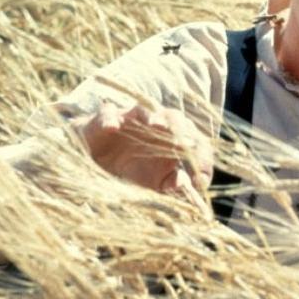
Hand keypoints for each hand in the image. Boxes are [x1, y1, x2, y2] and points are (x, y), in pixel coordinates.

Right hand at [75, 101, 213, 202]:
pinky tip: (112, 127)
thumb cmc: (133, 166)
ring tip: (158, 125)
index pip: (195, 140)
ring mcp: (130, 119)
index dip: (201, 157)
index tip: (201, 179)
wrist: (97, 158)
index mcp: (174, 138)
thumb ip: (171, 184)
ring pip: (144, 111)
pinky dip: (110, 119)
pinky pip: (107, 115)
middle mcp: (155, 124)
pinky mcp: (105, 119)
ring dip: (152, 117)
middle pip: (174, 118)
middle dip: (181, 130)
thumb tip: (186, 187)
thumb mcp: (155, 181)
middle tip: (187, 144)